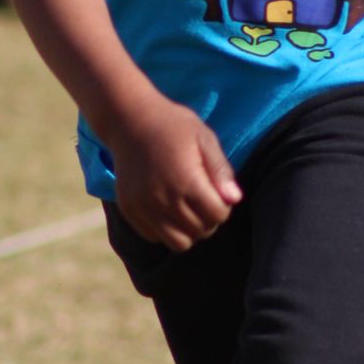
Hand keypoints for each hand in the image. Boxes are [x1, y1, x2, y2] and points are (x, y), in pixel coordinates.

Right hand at [108, 94, 242, 252]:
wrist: (129, 120)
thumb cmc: (172, 126)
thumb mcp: (203, 138)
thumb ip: (221, 170)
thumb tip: (234, 199)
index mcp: (186, 180)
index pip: (218, 215)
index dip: (223, 206)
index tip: (217, 193)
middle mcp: (164, 199)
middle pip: (200, 231)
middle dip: (208, 219)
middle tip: (203, 200)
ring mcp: (143, 207)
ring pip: (178, 243)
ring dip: (189, 230)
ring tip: (187, 209)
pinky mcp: (129, 209)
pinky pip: (154, 237)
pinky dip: (165, 229)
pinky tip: (166, 208)